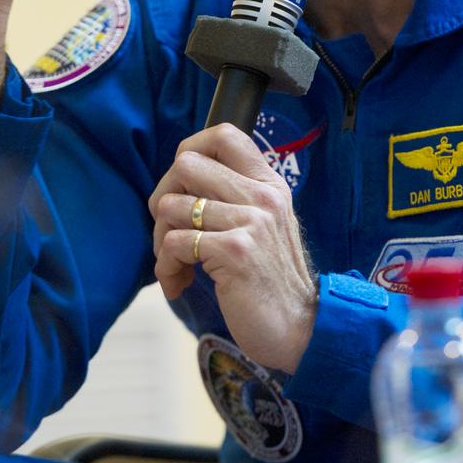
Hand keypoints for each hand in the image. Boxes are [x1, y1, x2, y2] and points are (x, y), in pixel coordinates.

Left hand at [149, 124, 317, 372]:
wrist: (301, 328)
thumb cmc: (272, 282)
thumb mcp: (265, 227)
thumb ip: (235, 198)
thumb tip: (182, 177)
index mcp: (269, 184)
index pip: (224, 134)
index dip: (189, 149)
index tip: (181, 184)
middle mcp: (262, 196)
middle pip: (185, 164)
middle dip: (163, 199)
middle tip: (170, 232)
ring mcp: (251, 222)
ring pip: (171, 205)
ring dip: (161, 242)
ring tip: (176, 267)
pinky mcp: (235, 251)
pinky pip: (173, 243)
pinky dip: (167, 267)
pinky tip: (180, 284)